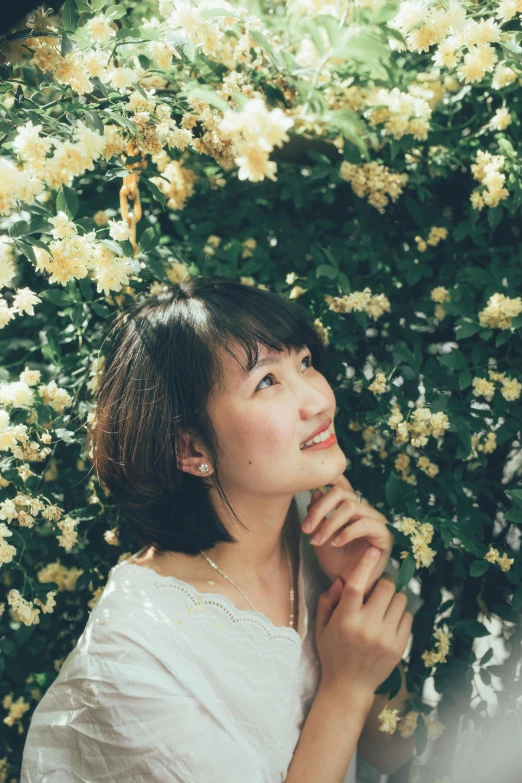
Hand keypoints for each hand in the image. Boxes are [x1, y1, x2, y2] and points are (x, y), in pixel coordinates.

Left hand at [301, 473, 393, 597]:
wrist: (348, 587)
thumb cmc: (335, 562)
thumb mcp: (319, 535)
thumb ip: (318, 513)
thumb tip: (317, 490)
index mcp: (351, 506)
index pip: (342, 483)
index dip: (329, 477)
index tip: (311, 483)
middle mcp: (365, 509)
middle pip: (341, 492)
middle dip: (319, 509)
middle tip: (306, 528)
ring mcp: (377, 520)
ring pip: (350, 507)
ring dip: (329, 524)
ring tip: (317, 540)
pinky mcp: (385, 534)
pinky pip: (364, 524)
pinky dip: (345, 533)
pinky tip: (335, 544)